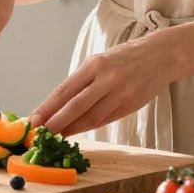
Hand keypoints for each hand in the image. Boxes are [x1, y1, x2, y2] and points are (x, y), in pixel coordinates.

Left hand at [29, 35, 174, 137]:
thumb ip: (82, 82)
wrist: (161, 55)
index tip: (32, 120)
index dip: (47, 107)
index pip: (65, 90)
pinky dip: (88, 127)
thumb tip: (58, 105)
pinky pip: (105, 119)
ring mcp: (120, 92)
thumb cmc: (124, 58)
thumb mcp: (100, 62)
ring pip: (90, 117)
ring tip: (55, 137)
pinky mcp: (131, 104)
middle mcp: (106, 78)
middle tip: (39, 134)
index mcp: (94, 64)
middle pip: (75, 106)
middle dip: (55, 122)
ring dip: (71, 129)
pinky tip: (76, 132)